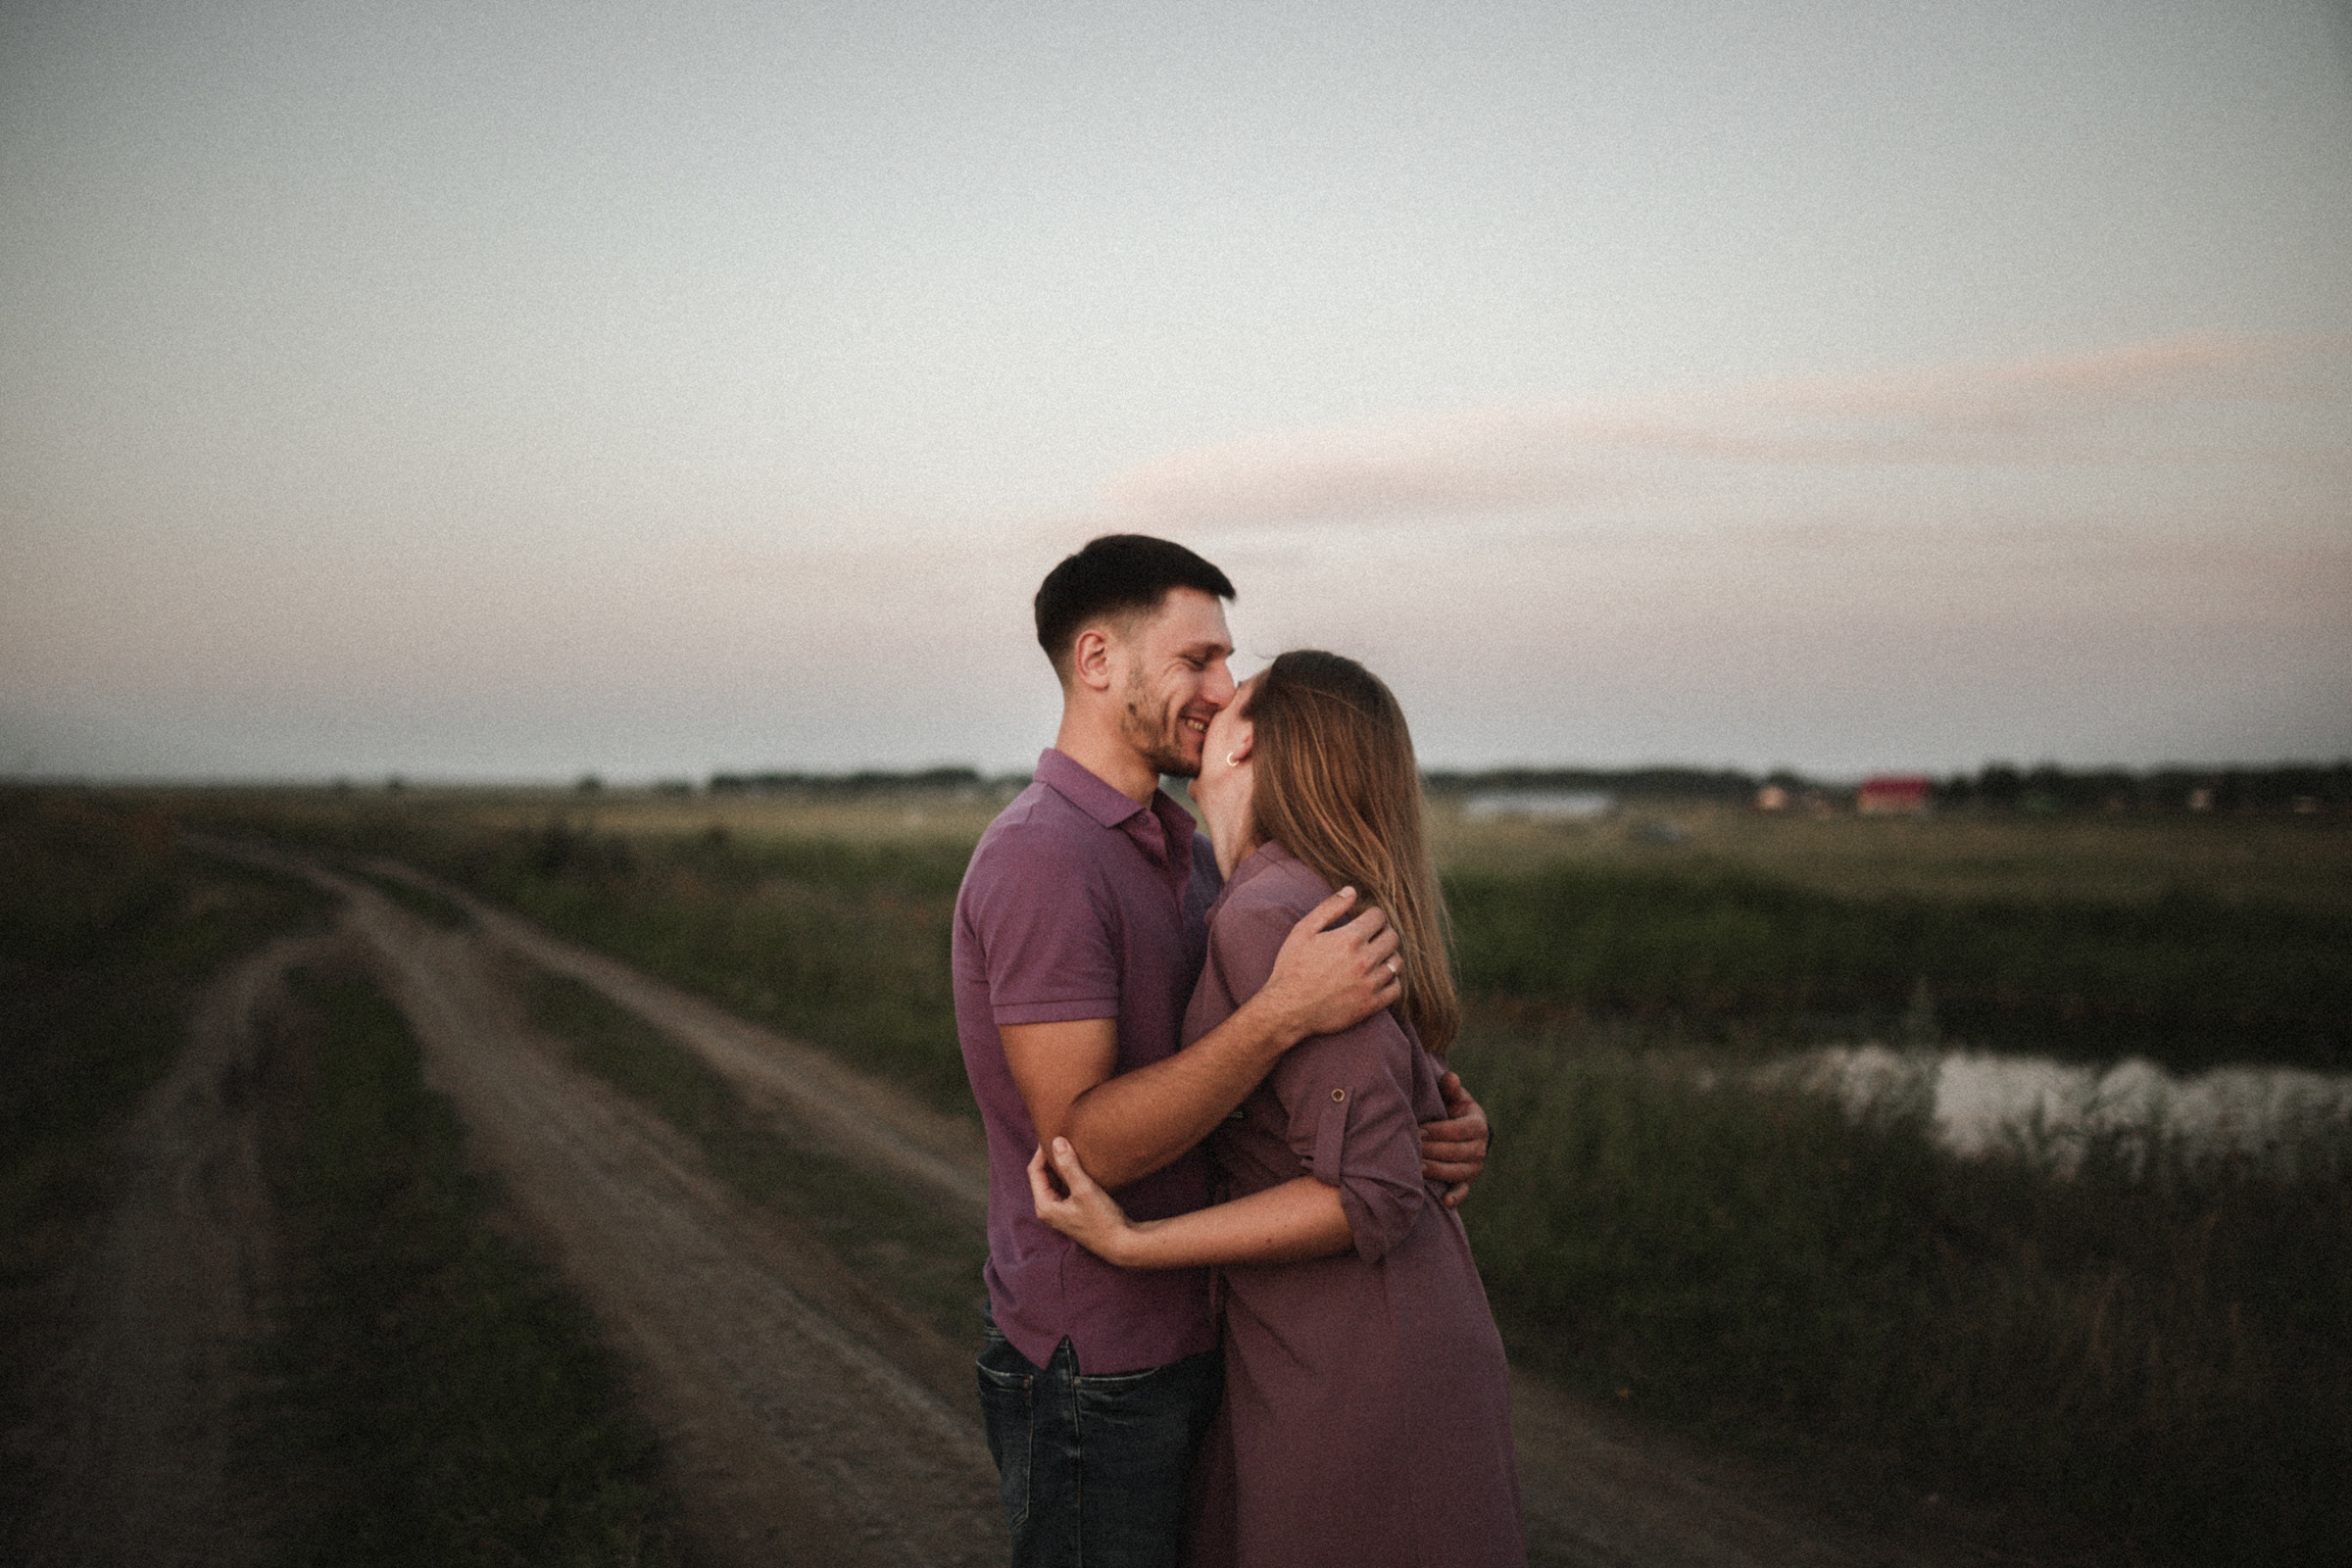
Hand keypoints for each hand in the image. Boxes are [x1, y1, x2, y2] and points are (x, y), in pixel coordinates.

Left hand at [1028, 1138, 1136, 1263]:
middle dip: (1050, 1158)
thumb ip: (1069, 1165)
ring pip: (1054, 1182)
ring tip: (1071, 1148)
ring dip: (1061, 1166)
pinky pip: (1065, 1187)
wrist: (1121, 1243)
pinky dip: (1069, 1175)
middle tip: (1061, 1138)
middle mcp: (1049, 1210)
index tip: (1052, 1134)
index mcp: (1045, 1206)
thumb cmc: (1102, 1220)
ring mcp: (1060, 1212)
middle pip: (1042, 1176)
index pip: (1034, 1171)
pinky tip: (1081, 1165)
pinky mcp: (1073, 1211)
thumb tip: (1057, 1142)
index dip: (1041, 1152)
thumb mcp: (1084, 1189)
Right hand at [1257, 887, 1403, 1043]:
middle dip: (1383, 933)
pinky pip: (1397, 988)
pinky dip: (1392, 981)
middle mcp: (1365, 960)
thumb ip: (1329, 908)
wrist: (1287, 1009)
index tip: (1364, 922)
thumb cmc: (1291, 968)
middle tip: (1371, 938)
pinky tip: (1379, 978)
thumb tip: (1352, 891)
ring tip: (1375, 958)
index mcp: (1350, 939)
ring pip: (1397, 962)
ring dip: (1388, 956)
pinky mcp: (1371, 1005)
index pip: (1379, 917)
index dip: (1371, 916)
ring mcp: (1370, 984)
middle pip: (1392, 937)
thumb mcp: (1303, 931)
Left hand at [1419, 1071, 1489, 1207]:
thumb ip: (1450, 1089)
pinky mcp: (1468, 1181)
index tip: (1417, 1130)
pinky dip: (1455, 1197)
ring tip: (1417, 1169)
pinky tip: (1445, 1202)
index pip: (1458, 1130)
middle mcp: (1480, 1148)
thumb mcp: (1454, 1098)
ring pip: (1457, 1172)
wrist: (1463, 1131)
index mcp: (1477, 1125)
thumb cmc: (1452, 1110)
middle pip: (1455, 1152)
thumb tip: (1450, 1078)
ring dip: (1437, 1171)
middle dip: (1432, 1151)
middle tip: (1412, 1149)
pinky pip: (1463, 1191)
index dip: (1437, 1131)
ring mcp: (1475, 1167)